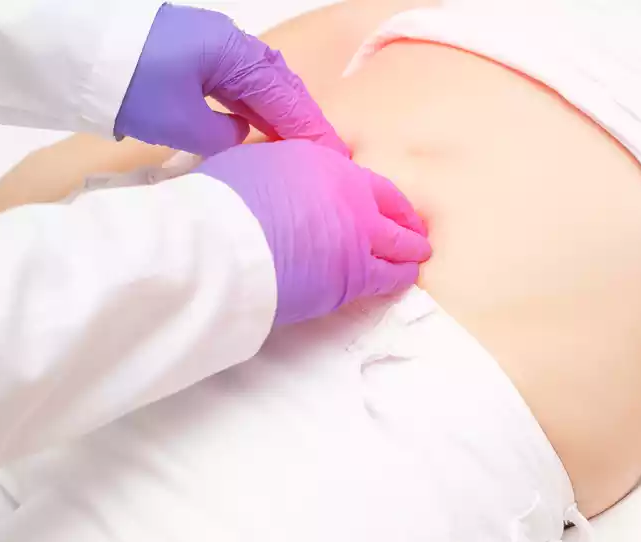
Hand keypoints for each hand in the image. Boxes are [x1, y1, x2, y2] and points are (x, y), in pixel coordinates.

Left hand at [114, 3, 347, 156]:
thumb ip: (222, 135)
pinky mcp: (190, 52)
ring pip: (257, 81)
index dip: (310, 129)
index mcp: (234, 54)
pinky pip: (235, 80)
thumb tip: (239, 133)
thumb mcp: (181, 123)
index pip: (285, 97)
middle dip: (301, 117)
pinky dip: (253, 103)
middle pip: (278, 83)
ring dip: (277, 111)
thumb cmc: (131, 85)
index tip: (334, 156)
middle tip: (323, 151)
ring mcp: (209, 44)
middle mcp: (229, 43)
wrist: (73, 50)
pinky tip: (256, 123)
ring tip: (295, 144)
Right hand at [195, 140, 430, 325]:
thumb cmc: (223, 204)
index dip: (379, 195)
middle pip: (390, 208)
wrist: (227, 244)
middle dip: (406, 220)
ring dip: (409, 250)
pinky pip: (386, 277)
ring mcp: (358, 235)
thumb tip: (279, 188)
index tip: (385, 204)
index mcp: (323, 162)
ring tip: (417, 257)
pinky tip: (404, 280)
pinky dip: (398, 277)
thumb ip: (280, 175)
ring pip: (397, 244)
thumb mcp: (252, 166)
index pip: (363, 180)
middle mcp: (350, 194)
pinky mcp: (355, 276)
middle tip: (416, 230)